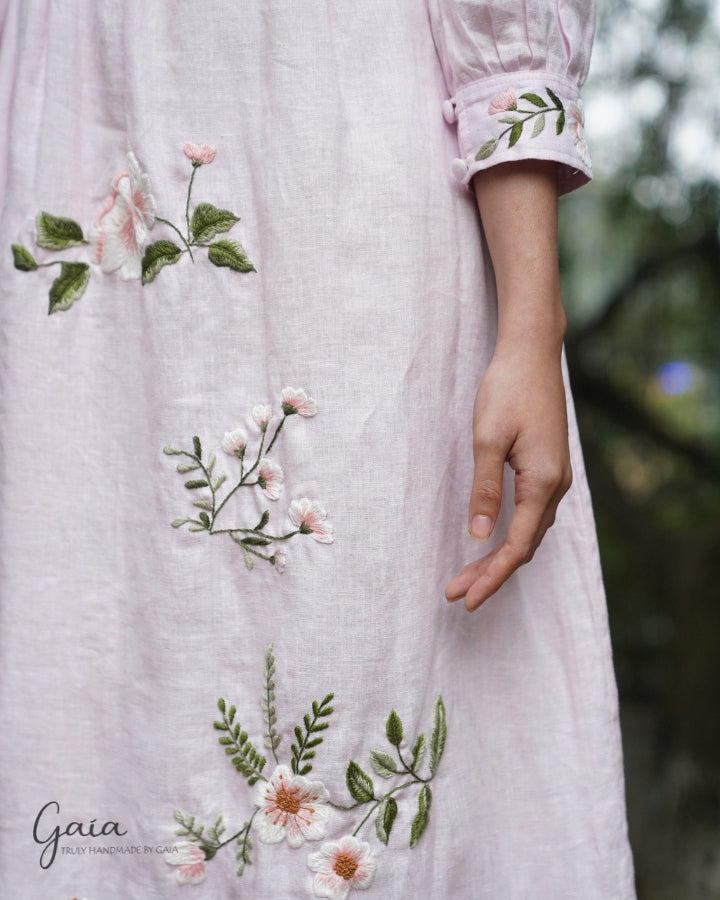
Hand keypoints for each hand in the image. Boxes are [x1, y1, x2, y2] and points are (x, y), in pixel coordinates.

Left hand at [446, 343, 572, 610]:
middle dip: (490, 573)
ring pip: (528, 533)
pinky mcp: (548, 469)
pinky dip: (510, 536)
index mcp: (543, 483)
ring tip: (466, 577)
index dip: (491, 576)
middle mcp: (555, 486)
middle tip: (456, 595)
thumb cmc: (507, 390)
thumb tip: (477, 535)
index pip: (516, 546)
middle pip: (524, 546)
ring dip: (499, 557)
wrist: (532, 353)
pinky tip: (491, 541)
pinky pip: (531, 516)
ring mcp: (555, 478)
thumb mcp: (488, 439)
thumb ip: (485, 490)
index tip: (465, 599)